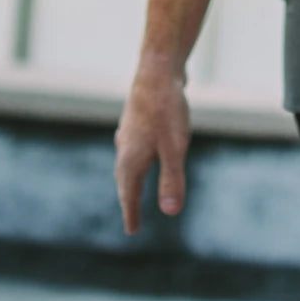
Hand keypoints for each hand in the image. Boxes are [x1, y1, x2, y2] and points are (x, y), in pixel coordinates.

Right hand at [114, 58, 190, 234]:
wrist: (157, 69)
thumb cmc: (167, 109)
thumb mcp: (175, 148)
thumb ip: (172, 180)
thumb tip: (170, 213)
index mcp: (131, 158)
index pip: (129, 194)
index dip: (132, 213)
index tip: (132, 232)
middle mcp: (125, 146)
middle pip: (124, 179)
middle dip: (128, 199)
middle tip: (131, 218)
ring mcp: (129, 131)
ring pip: (126, 162)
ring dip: (129, 178)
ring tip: (131, 189)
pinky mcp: (137, 119)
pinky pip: (132, 147)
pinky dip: (134, 159)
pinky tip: (139, 152)